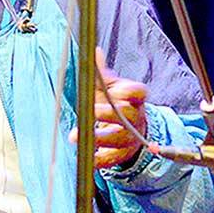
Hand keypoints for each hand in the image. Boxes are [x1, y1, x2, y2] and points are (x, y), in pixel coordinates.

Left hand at [70, 48, 148, 169]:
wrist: (133, 133)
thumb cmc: (118, 106)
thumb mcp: (111, 89)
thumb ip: (101, 74)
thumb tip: (94, 52)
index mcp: (134, 99)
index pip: (139, 92)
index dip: (129, 92)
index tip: (117, 91)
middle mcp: (135, 118)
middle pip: (127, 115)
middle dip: (108, 113)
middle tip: (91, 112)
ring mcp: (130, 138)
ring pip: (118, 139)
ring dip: (97, 137)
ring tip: (74, 136)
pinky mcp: (121, 155)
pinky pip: (111, 160)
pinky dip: (98, 160)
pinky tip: (85, 158)